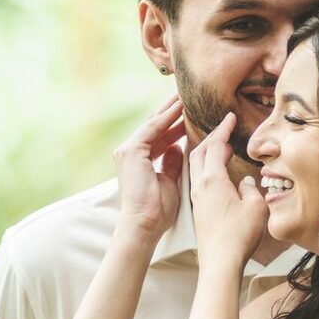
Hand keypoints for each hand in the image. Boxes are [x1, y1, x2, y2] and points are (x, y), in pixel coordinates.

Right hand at [113, 95, 186, 243]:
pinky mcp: (131, 151)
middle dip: (171, 111)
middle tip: (187, 95)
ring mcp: (128, 150)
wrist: (144, 223)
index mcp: (140, 160)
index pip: (159, 136)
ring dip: (170, 109)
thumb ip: (172, 162)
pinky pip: (152, 129)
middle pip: (155, 126)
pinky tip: (180, 107)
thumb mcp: (170, 180)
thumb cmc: (157, 210)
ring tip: (185, 95)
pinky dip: (166, 117)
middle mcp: (131, 152)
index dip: (175, 123)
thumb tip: (178, 147)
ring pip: (154, 123)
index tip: (190, 112)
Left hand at [187, 111, 266, 270]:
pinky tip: (214, 173)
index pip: (215, 145)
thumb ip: (252, 189)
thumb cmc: (238, 237)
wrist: (220, 263)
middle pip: (199, 151)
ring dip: (204, 152)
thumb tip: (246, 183)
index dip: (223, 129)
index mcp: (213, 180)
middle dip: (211, 136)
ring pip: (195, 166)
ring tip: (218, 146)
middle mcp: (200, 186)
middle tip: (223, 128)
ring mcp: (197, 199)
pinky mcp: (197, 210)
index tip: (229, 117)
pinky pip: (197, 180)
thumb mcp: (256, 208)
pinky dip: (204, 168)